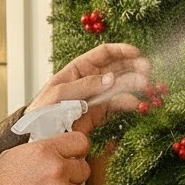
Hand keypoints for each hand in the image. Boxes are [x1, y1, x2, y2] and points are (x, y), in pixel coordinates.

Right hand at [0, 130, 89, 184]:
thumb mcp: (14, 155)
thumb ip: (42, 151)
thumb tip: (58, 151)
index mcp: (45, 151)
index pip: (80, 142)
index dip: (78, 150)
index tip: (76, 156)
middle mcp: (57, 170)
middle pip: (84, 169)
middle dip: (72, 175)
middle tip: (55, 181)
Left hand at [26, 42, 149, 132]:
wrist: (38, 134)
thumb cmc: (42, 110)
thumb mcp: (59, 94)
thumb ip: (84, 86)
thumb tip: (110, 79)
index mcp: (78, 69)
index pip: (103, 53)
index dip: (121, 50)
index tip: (137, 53)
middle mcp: (90, 79)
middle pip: (117, 67)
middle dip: (133, 67)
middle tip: (147, 71)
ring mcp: (96, 95)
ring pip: (120, 86)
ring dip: (134, 84)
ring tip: (147, 87)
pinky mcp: (99, 112)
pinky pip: (117, 104)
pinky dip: (128, 103)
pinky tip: (137, 104)